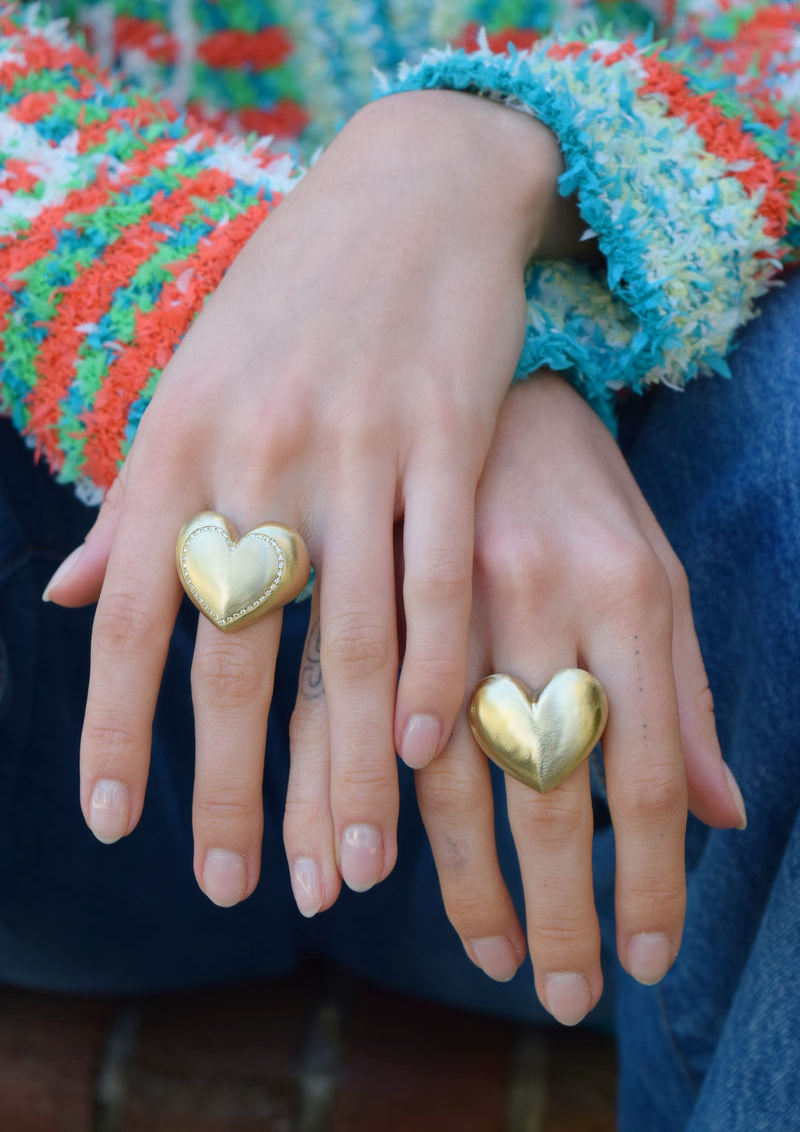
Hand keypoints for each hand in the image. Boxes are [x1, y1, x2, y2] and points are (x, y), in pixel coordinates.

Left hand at [46, 90, 566, 907]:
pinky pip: (438, 578)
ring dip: (346, 764)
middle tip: (227, 886)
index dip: (116, 725)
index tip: (117, 822)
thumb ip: (139, 500)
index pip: (132, 614)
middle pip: (236, 651)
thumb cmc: (292, 301)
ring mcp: (356, 444)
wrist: (409, 189)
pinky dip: (436, 672)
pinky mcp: (447, 435)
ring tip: (347, 865)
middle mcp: (256, 450)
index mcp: (178, 442)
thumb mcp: (194, 385)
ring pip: (348, 638)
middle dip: (227, 783)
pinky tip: (434, 753)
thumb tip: (73, 595)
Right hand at [410, 372, 745, 1022]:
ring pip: (453, 773)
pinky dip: (367, 806)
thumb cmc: (582, 489)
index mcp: (628, 589)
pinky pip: (368, 723)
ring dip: (468, 882)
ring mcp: (449, 596)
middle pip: (550, 789)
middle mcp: (539, 598)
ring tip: (493, 957)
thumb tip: (727, 815)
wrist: (484, 376)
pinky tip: (369, 871)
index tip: (646, 958)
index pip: (644, 768)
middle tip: (567, 993)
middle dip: (562, 907)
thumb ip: (684, 691)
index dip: (648, 876)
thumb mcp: (656, 570)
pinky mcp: (375, 590)